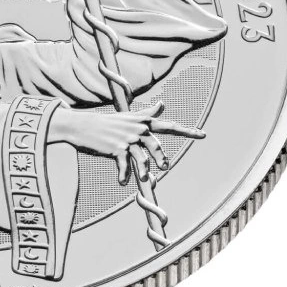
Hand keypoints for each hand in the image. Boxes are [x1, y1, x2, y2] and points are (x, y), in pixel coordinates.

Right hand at [49, 102, 204, 183]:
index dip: (187, 131)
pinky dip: (124, 175)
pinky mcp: (116, 149)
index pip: (169, 125)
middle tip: (165, 167)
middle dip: (161, 159)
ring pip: (143, 159)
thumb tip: (162, 104)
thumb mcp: (128, 117)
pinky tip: (122, 181)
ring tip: (146, 178)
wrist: (82, 126)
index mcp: (142, 122)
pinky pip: (125, 166)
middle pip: (157, 146)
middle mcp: (137, 129)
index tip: (203, 135)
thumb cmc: (107, 123)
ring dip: (145, 171)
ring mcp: (127, 139)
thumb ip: (147, 114)